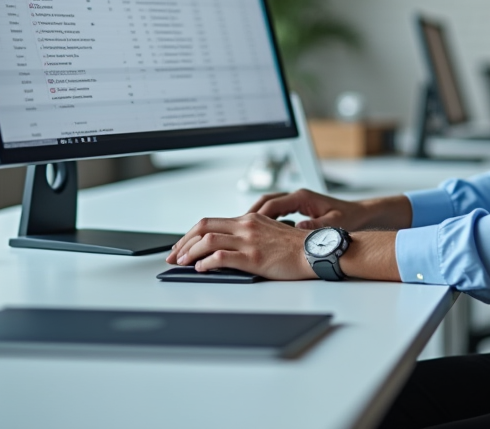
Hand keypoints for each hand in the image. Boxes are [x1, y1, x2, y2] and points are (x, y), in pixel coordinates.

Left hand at [166, 213, 312, 279]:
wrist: (316, 251)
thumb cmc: (296, 247)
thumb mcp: (269, 232)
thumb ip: (250, 234)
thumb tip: (229, 246)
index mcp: (249, 219)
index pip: (210, 222)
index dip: (191, 234)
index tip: (182, 246)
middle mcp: (246, 226)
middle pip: (203, 227)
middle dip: (183, 242)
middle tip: (173, 256)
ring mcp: (249, 241)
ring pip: (208, 241)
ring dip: (189, 253)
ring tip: (182, 264)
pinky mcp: (254, 257)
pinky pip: (222, 257)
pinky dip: (206, 263)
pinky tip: (200, 269)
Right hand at [247, 189, 411, 231]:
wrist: (362, 214)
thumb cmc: (351, 218)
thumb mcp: (335, 223)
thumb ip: (317, 226)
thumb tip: (299, 229)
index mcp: (302, 197)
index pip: (272, 204)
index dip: (256, 216)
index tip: (244, 227)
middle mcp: (297, 196)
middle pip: (265, 202)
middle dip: (249, 215)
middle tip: (235, 229)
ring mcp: (297, 201)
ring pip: (268, 206)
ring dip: (255, 217)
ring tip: (241, 232)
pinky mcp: (298, 208)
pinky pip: (275, 212)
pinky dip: (264, 221)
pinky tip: (259, 234)